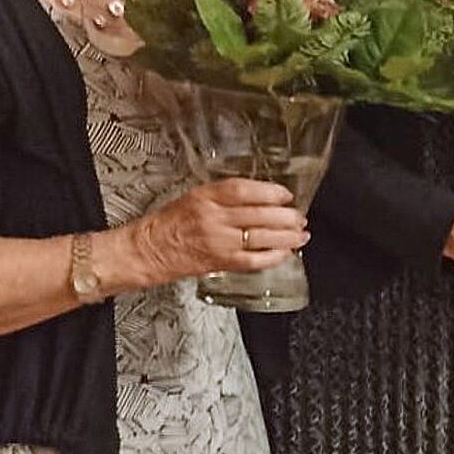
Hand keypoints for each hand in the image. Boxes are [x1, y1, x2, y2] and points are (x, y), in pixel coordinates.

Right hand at [124, 179, 307, 285]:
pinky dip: (273, 256)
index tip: (286, 194)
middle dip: (286, 217)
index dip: (270, 191)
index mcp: (207, 197)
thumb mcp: (197, 196)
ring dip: (287, 237)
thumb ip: (227, 195)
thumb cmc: (174, 221)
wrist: (152, 249)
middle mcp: (214, 218)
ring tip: (301, 235)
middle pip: (259, 215)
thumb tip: (264, 195)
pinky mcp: (222, 262)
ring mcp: (219, 242)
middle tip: (300, 216)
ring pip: (261, 238)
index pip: (244, 190)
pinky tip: (286, 252)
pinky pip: (254, 260)